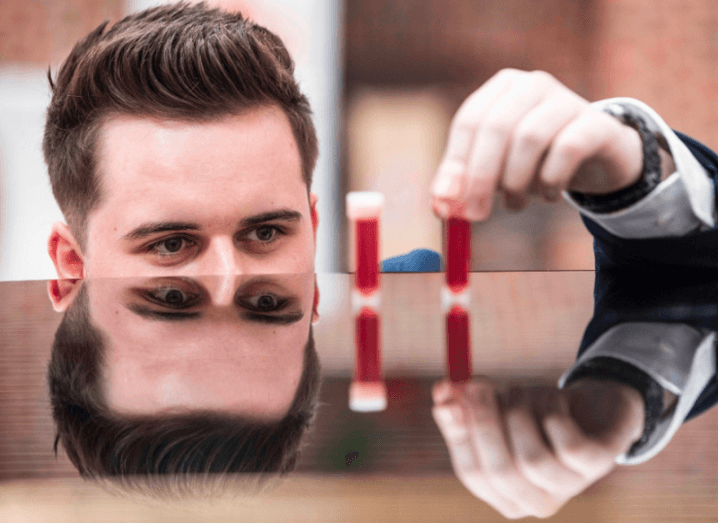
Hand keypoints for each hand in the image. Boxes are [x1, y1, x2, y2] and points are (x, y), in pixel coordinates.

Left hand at [431, 69, 645, 219]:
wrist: (598, 158)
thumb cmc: (535, 162)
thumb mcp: (494, 170)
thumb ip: (464, 184)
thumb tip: (441, 206)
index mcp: (501, 89)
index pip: (468, 121)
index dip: (455, 164)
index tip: (447, 202)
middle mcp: (533, 85)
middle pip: (496, 127)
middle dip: (481, 177)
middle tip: (476, 215)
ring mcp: (567, 100)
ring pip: (529, 137)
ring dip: (516, 180)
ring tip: (516, 204)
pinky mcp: (596, 122)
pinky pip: (566, 149)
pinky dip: (551, 178)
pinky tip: (549, 193)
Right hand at [431, 377, 644, 518]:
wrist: (596, 407)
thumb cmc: (537, 415)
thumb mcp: (497, 410)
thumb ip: (465, 407)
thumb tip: (443, 394)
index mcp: (506, 494)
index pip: (472, 474)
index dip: (457, 434)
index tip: (446, 396)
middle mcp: (536, 500)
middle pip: (500, 472)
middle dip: (484, 423)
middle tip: (475, 383)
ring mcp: (570, 487)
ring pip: (532, 459)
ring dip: (520, 412)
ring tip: (523, 391)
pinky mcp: (598, 465)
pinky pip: (567, 443)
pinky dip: (553, 410)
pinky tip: (556, 401)